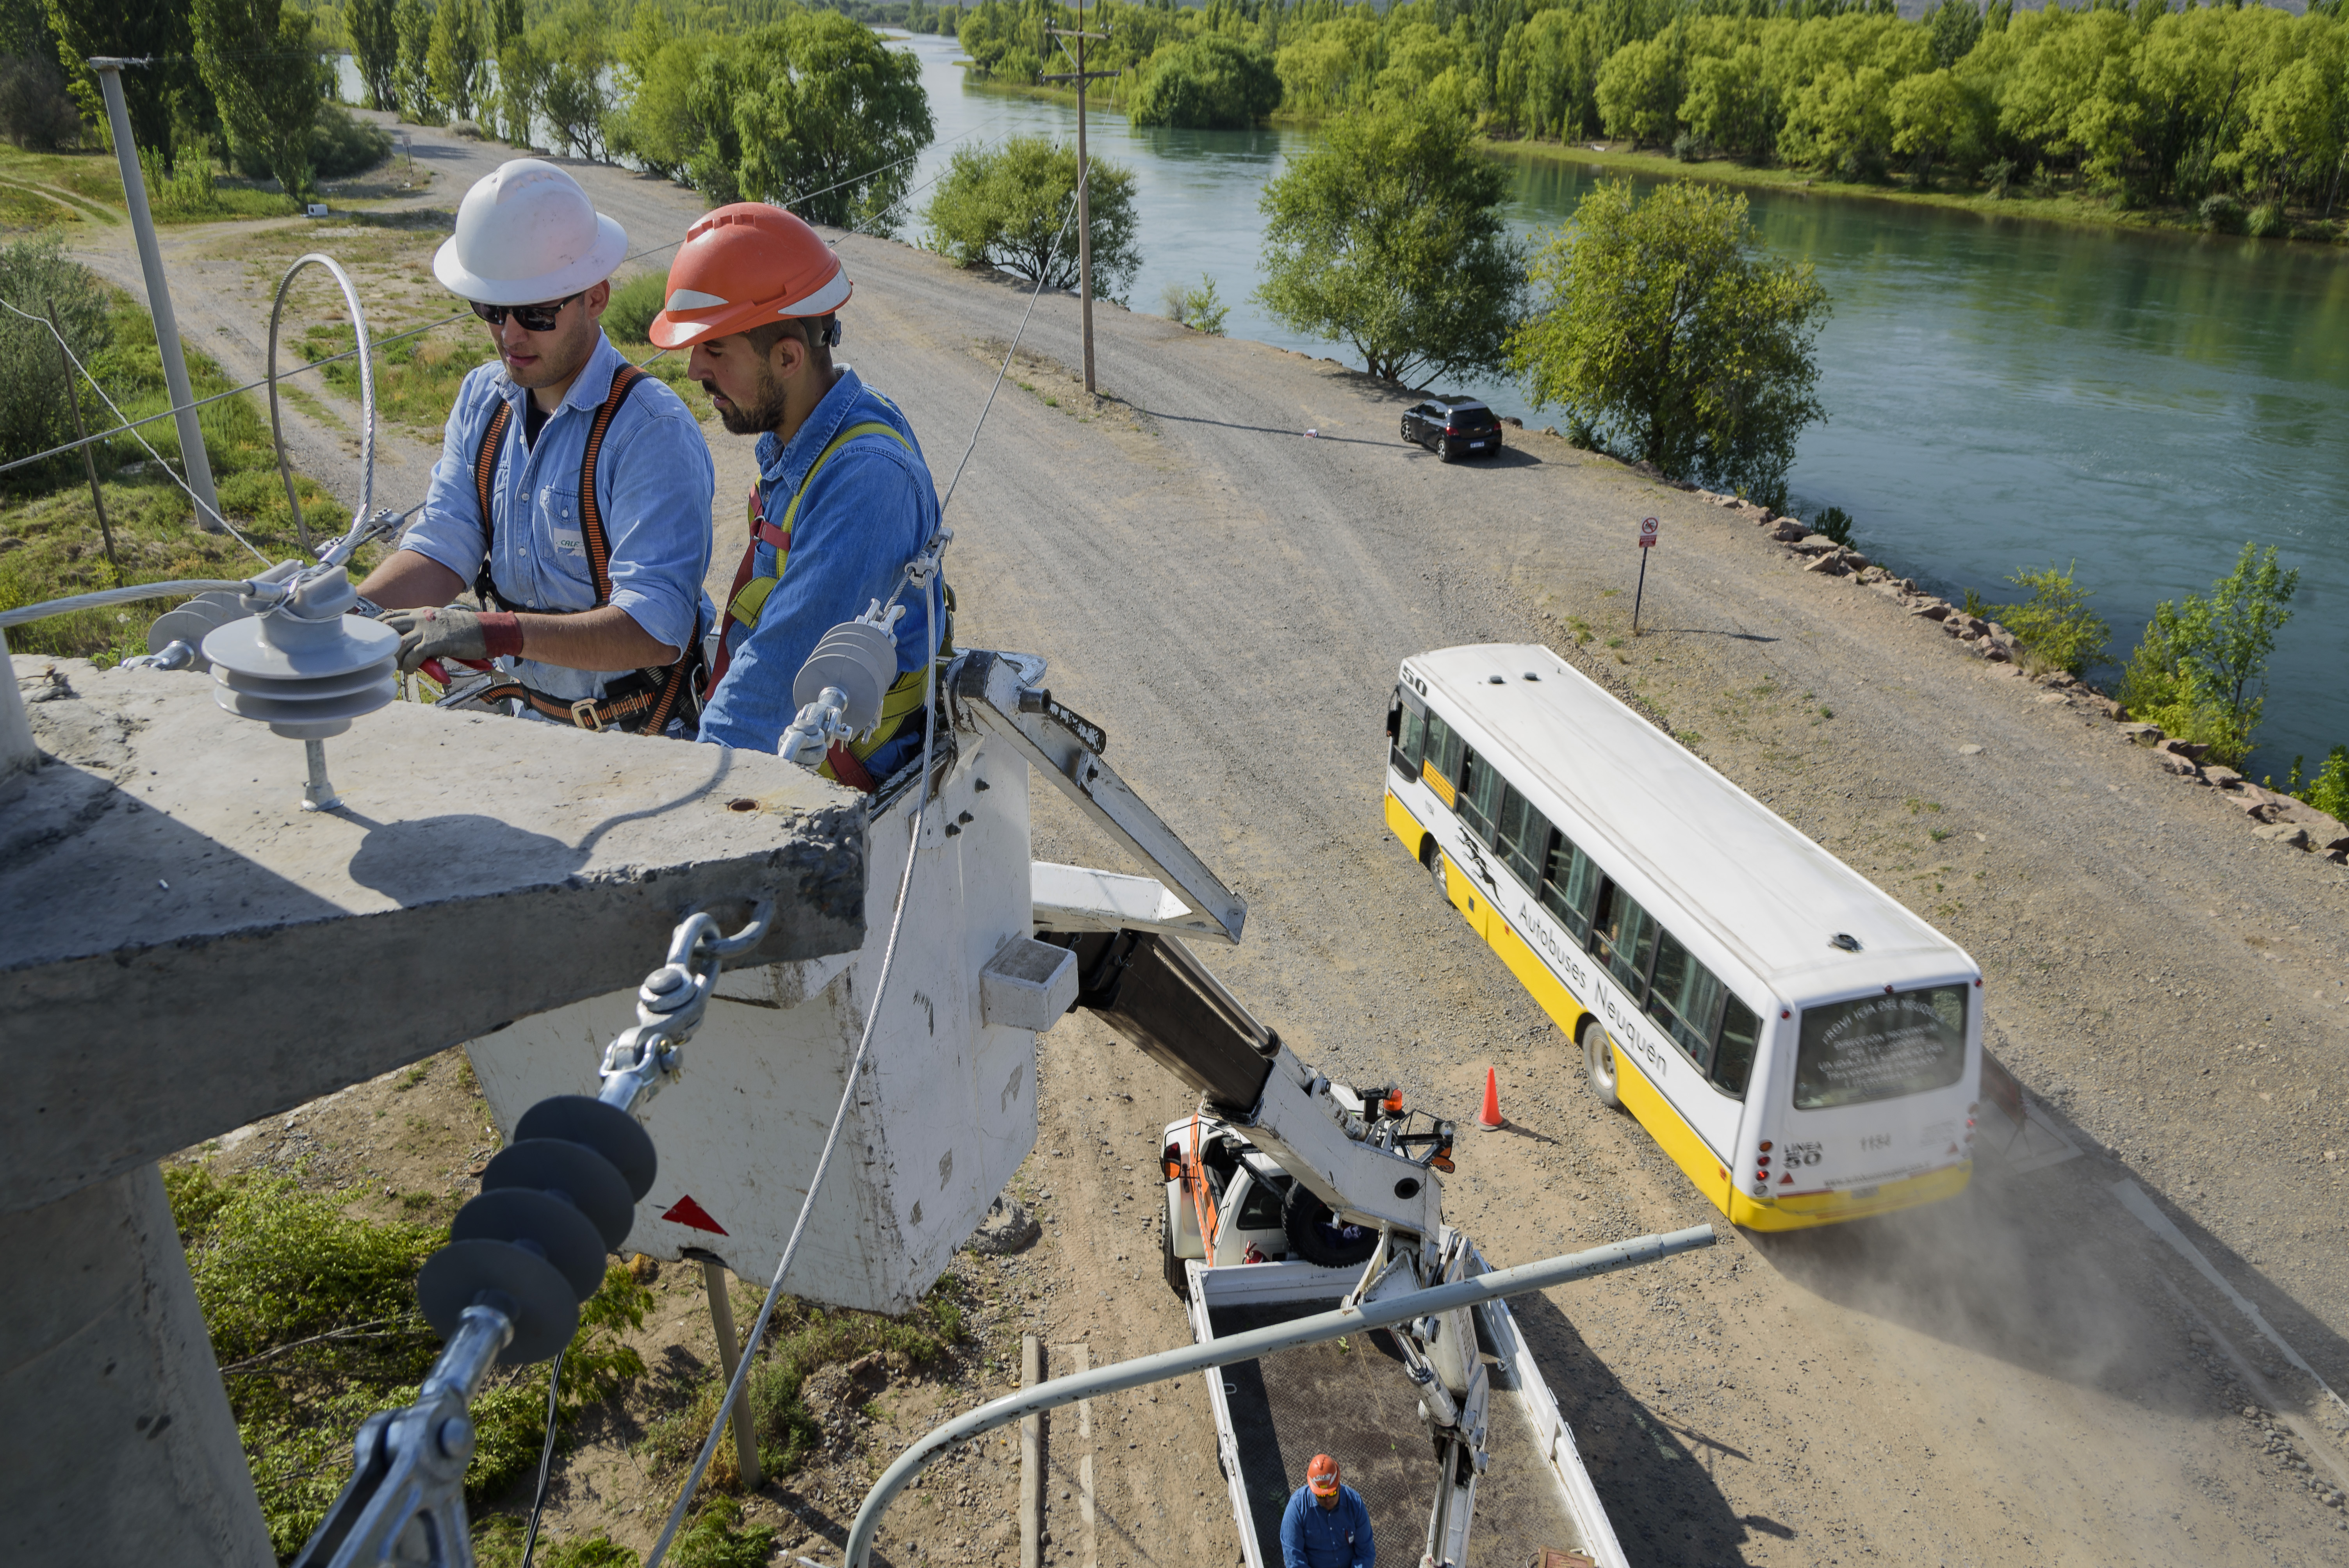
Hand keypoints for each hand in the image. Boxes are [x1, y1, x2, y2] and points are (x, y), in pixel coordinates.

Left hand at [378, 605, 520, 673]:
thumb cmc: (467, 630)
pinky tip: (412, 671)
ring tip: (401, 668)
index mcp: (421, 612)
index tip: (373, 637)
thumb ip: (426, 627)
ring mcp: (427, 629)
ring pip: (399, 645)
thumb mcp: (442, 623)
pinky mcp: (435, 642)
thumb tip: (414, 641)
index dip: (378, 625)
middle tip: (385, 659)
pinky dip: (409, 666)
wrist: (486, 630)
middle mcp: (420, 618)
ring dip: (396, 660)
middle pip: (389, 629)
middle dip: (383, 645)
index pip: (391, 615)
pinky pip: (413, 656)